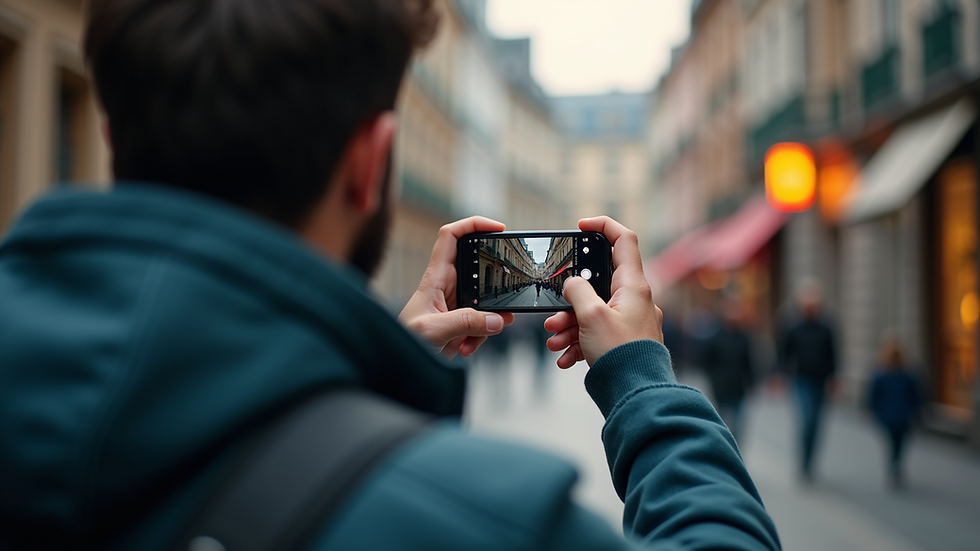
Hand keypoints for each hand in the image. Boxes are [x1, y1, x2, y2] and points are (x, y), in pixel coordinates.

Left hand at [399, 217, 514, 357]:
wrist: (394, 367)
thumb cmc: (401, 342)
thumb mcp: (433, 331)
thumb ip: (465, 323)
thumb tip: (497, 319)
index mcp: (434, 278)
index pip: (452, 236)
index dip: (474, 224)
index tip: (497, 228)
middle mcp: (446, 287)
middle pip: (479, 270)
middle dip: (493, 288)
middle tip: (501, 305)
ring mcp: (454, 305)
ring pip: (485, 302)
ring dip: (486, 322)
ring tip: (470, 340)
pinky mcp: (459, 323)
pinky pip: (482, 323)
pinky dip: (479, 336)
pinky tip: (464, 347)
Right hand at [545, 217, 662, 367]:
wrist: (636, 394)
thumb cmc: (621, 354)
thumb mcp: (591, 316)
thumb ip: (577, 291)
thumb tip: (573, 282)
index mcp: (633, 286)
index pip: (624, 240)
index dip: (603, 226)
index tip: (581, 226)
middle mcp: (635, 300)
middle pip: (598, 284)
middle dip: (570, 299)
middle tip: (554, 311)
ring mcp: (630, 321)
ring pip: (593, 311)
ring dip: (569, 324)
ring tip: (555, 341)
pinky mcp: (623, 340)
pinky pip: (596, 332)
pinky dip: (579, 341)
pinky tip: (566, 357)